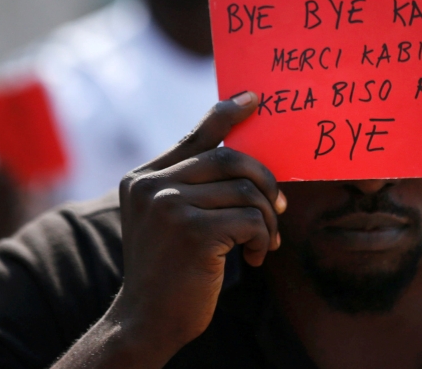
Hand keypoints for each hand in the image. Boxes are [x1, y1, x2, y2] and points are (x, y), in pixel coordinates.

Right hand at [108, 91, 285, 363]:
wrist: (146, 322)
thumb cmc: (169, 272)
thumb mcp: (169, 220)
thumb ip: (193, 187)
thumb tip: (243, 155)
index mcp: (143, 178)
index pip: (194, 136)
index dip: (227, 113)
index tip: (253, 99)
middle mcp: (151, 187)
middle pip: (230, 159)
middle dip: (265, 182)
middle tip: (279, 206)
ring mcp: (169, 208)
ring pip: (246, 191)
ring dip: (267, 218)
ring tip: (264, 241)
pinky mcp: (193, 232)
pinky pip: (251, 220)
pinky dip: (263, 239)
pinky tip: (255, 258)